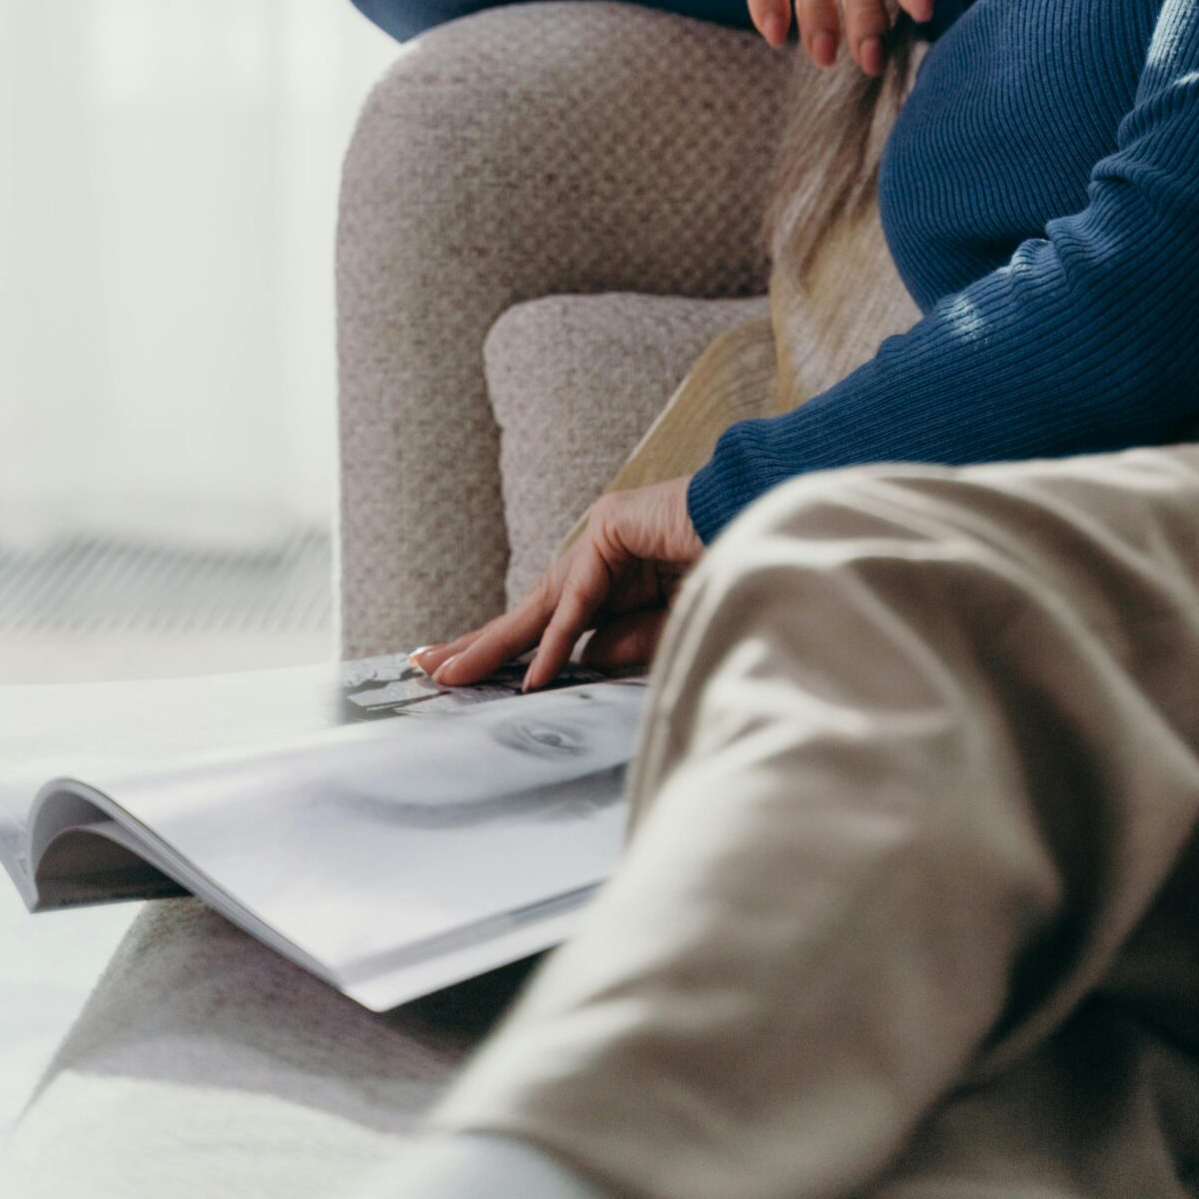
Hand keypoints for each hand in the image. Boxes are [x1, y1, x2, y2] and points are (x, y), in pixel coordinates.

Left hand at [407, 477, 703, 693]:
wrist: (769, 520)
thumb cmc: (729, 566)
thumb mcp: (670, 624)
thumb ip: (626, 642)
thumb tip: (577, 662)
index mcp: (615, 578)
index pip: (549, 622)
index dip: (508, 651)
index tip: (467, 674)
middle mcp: (601, 554)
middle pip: (529, 611)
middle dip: (480, 645)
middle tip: (429, 669)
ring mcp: (604, 536)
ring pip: (541, 607)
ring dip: (495, 645)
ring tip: (452, 674)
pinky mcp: (613, 528)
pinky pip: (580, 602)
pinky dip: (557, 643)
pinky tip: (534, 677)